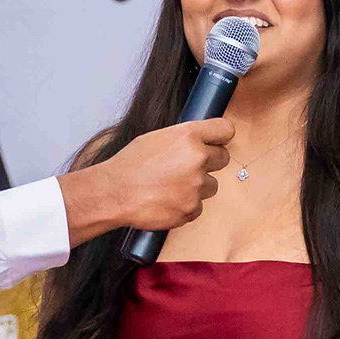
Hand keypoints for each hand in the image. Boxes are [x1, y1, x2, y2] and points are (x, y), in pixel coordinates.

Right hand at [61, 118, 238, 241]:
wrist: (114, 193)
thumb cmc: (129, 165)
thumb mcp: (157, 138)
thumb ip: (184, 139)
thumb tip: (200, 142)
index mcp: (189, 135)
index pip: (225, 130)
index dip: (220, 137)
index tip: (215, 142)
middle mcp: (198, 158)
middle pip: (223, 158)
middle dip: (209, 163)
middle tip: (187, 168)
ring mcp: (197, 185)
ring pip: (212, 185)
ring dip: (197, 186)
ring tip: (171, 187)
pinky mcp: (192, 208)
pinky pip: (198, 206)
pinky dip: (186, 205)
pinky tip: (167, 201)